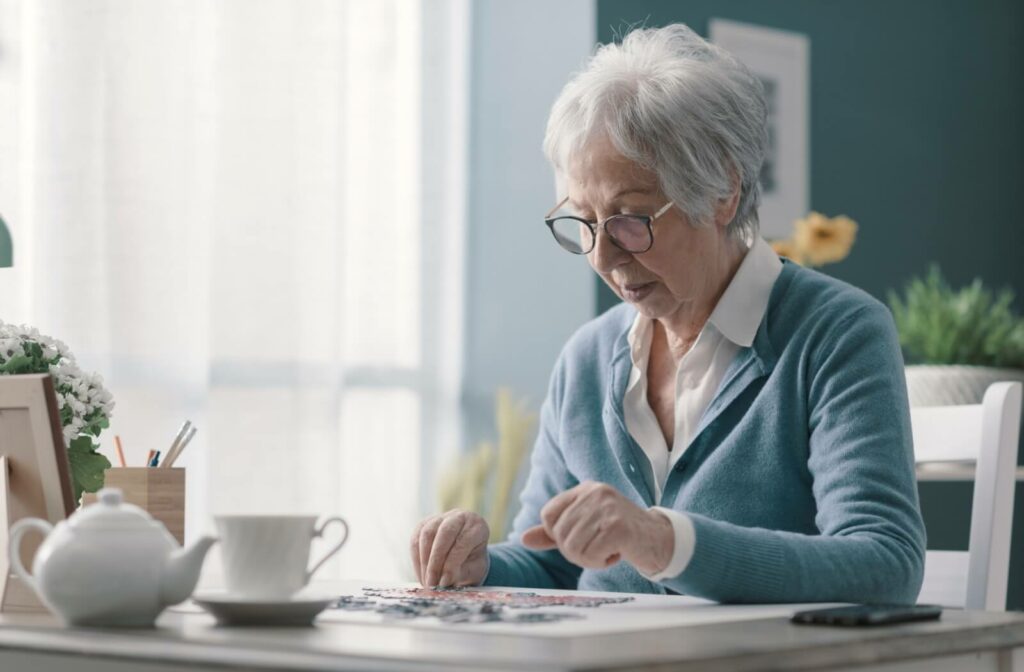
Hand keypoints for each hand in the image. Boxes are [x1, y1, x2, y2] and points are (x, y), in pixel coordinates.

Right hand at [410, 509, 489, 587]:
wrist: (465, 555)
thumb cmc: (472, 563)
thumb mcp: (473, 570)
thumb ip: (461, 574)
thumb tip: (443, 581)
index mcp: (477, 526)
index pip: (463, 541)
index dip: (452, 563)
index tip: (445, 582)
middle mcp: (459, 516)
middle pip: (444, 533)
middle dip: (436, 561)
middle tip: (432, 583)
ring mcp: (440, 517)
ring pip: (427, 534)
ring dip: (424, 561)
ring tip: (427, 582)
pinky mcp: (424, 524)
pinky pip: (415, 539)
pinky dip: (417, 559)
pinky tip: (422, 575)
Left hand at [521, 481, 673, 575]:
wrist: (659, 540)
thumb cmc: (619, 534)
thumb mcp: (585, 527)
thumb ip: (554, 532)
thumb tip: (524, 539)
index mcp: (585, 489)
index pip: (548, 514)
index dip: (557, 535)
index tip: (579, 539)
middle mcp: (595, 492)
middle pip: (559, 534)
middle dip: (575, 551)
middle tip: (596, 549)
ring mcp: (607, 508)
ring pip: (573, 547)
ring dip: (588, 559)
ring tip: (606, 551)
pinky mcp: (618, 527)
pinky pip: (591, 555)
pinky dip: (601, 562)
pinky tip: (616, 554)